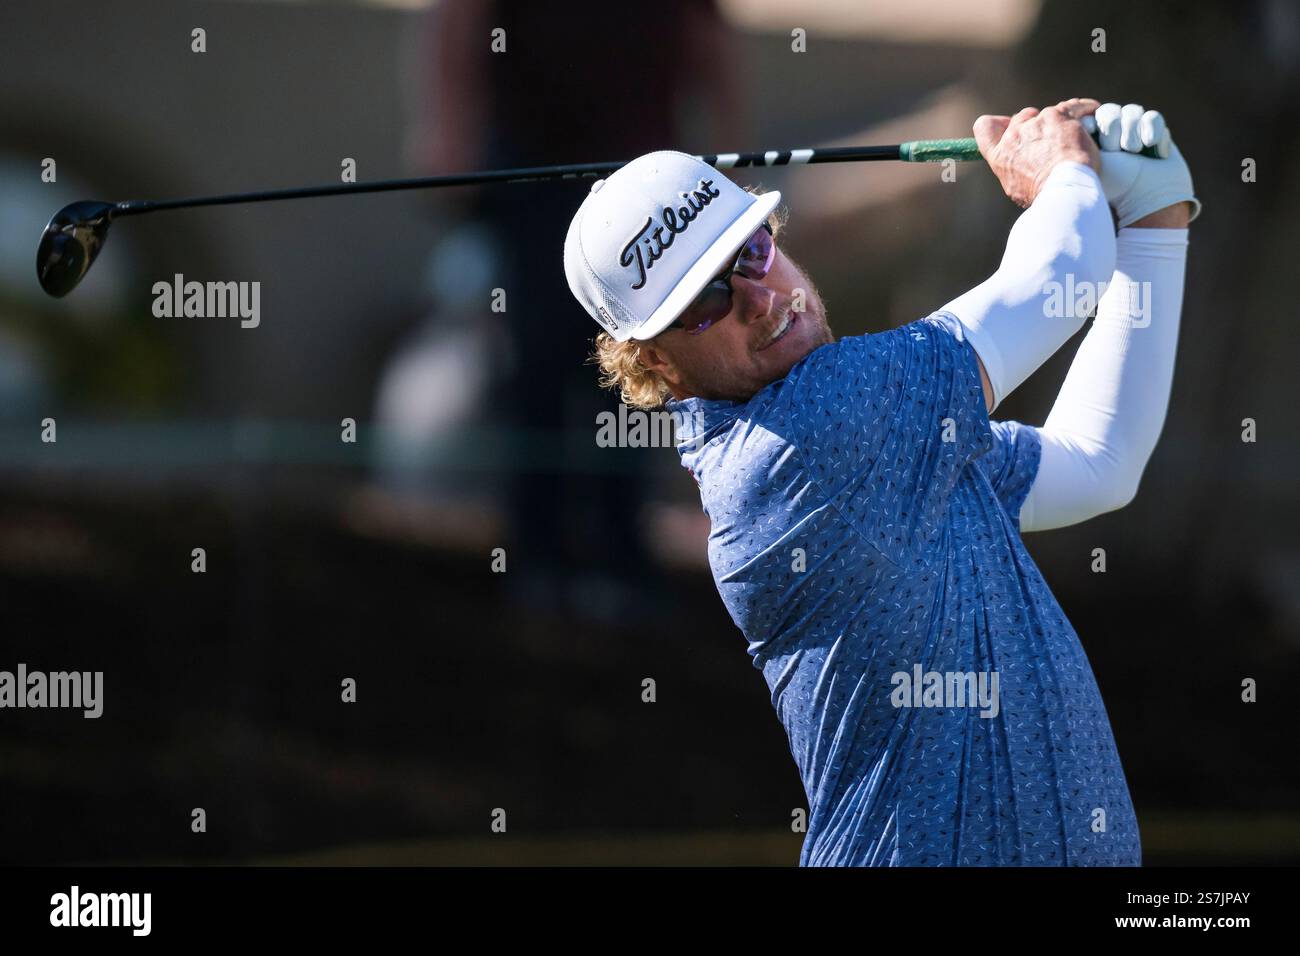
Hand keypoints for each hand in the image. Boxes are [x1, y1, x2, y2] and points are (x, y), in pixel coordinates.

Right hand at [973, 98, 1101, 207]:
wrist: (1062, 190)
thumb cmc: (1042, 196)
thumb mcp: (1017, 189)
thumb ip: (1015, 170)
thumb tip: (1021, 167)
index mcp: (1000, 155)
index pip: (985, 127)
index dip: (998, 124)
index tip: (1010, 127)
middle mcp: (1015, 135)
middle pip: (1022, 117)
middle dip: (1036, 124)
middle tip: (1053, 137)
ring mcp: (1037, 123)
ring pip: (1050, 114)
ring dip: (1062, 122)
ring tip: (1077, 133)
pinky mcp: (1060, 117)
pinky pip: (1075, 107)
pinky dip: (1085, 109)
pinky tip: (1092, 112)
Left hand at [1084, 103, 1200, 226]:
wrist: (1151, 196)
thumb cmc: (1116, 184)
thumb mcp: (1091, 163)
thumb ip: (1079, 143)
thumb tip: (1078, 121)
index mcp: (1090, 143)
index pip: (1088, 117)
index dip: (1094, 123)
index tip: (1094, 133)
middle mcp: (1111, 136)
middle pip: (1109, 111)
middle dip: (1114, 129)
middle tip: (1119, 149)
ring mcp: (1134, 132)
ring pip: (1132, 111)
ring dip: (1133, 130)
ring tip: (1135, 150)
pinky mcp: (1156, 133)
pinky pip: (1153, 117)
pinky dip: (1154, 132)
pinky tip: (1156, 153)